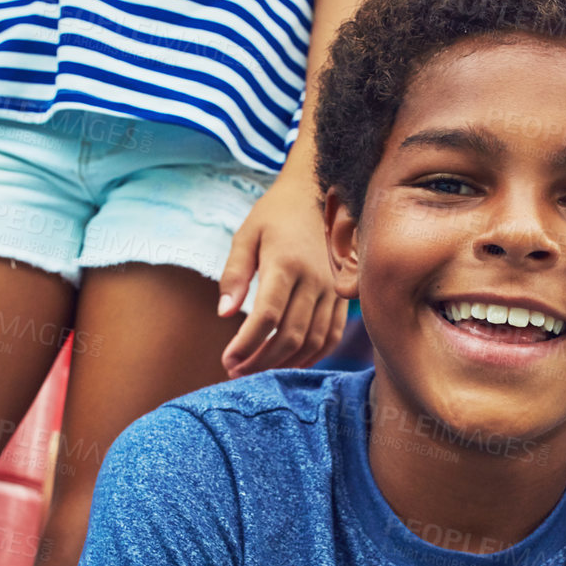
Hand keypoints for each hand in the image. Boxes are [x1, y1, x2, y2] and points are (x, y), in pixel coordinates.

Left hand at [216, 172, 348, 375]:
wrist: (318, 195)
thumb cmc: (275, 216)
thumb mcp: (246, 235)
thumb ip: (234, 274)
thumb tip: (223, 313)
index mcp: (286, 263)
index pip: (267, 316)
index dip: (247, 344)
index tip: (228, 359)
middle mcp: (314, 279)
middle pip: (290, 336)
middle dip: (261, 360)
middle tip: (237, 371)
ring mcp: (332, 289)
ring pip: (313, 341)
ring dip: (285, 363)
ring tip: (258, 370)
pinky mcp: (342, 296)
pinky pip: (331, 335)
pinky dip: (312, 355)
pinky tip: (289, 362)